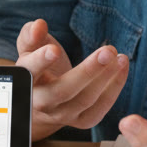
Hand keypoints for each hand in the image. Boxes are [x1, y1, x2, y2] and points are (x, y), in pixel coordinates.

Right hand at [13, 18, 128, 139]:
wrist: (43, 99)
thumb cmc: (37, 66)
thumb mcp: (29, 48)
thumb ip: (31, 35)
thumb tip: (39, 25)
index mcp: (24, 80)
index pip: (30, 72)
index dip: (41, 61)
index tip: (54, 50)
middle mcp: (40, 102)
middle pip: (62, 90)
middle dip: (87, 71)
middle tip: (107, 51)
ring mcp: (60, 115)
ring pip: (84, 100)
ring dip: (106, 78)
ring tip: (120, 57)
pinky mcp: (80, 121)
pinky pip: (99, 109)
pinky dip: (114, 88)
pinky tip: (122, 68)